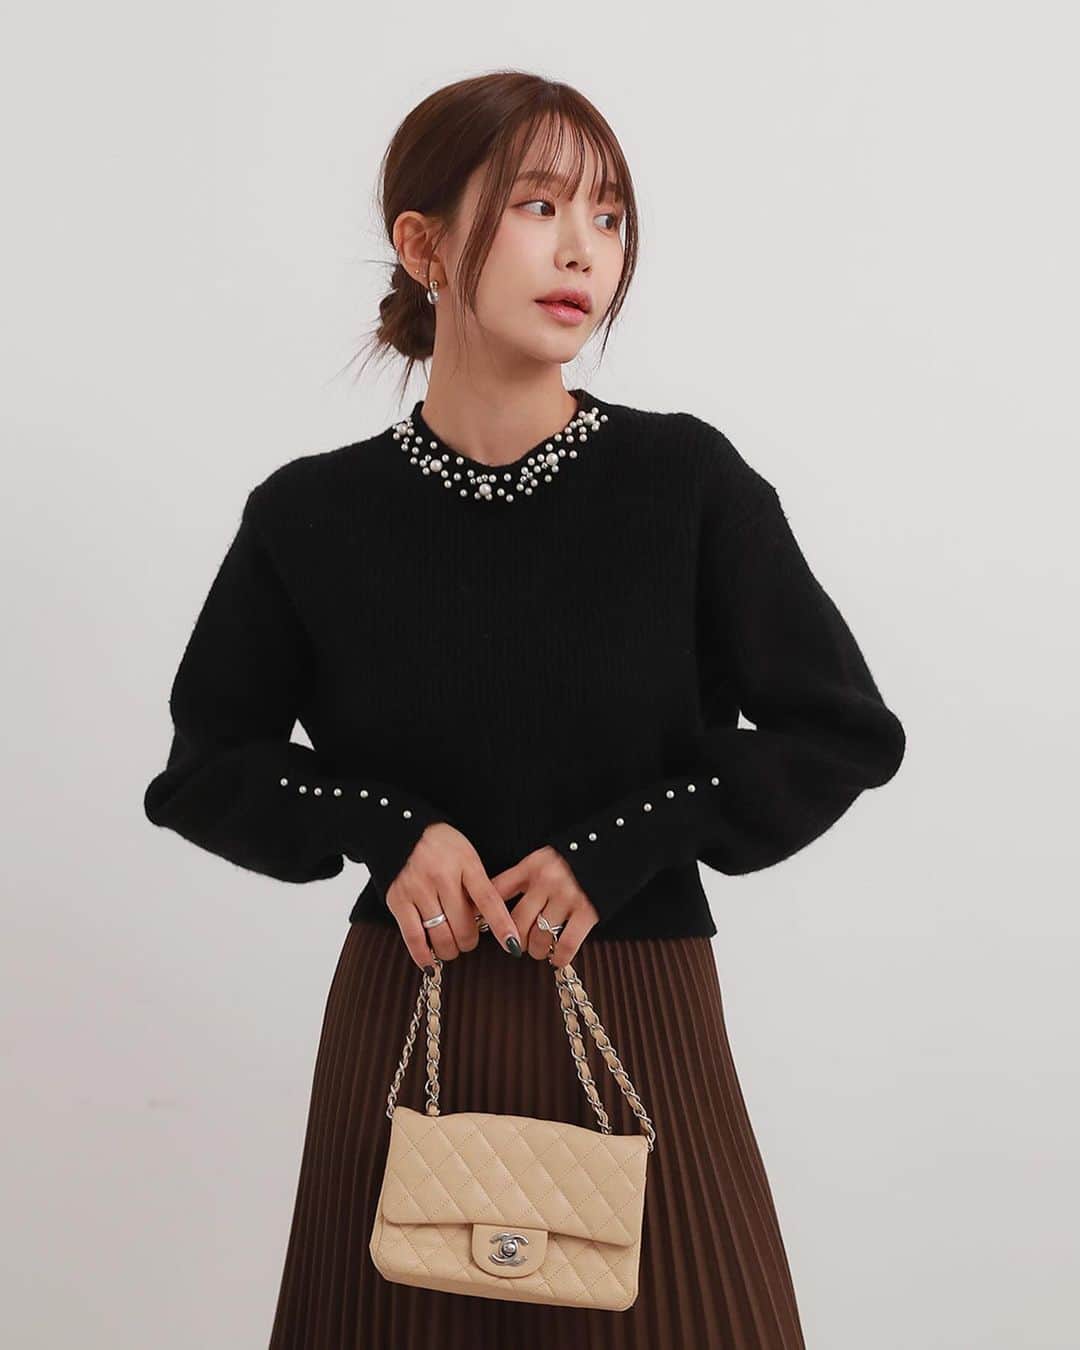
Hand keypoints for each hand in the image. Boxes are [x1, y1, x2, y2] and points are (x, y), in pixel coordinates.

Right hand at [385, 822, 523, 969]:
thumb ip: (477, 886)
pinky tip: (430, 964)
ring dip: (450, 950)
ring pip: (441, 936)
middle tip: (468, 938)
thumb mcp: (467, 856)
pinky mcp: (398, 900)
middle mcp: (442, 877)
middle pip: (464, 927)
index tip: (513, 945)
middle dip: (470, 941)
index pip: (488, 900)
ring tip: (450, 946)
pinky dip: (423, 956)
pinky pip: (413, 937)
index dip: (501, 926)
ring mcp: (418, 889)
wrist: (402, 828)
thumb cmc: (441, 846)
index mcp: (466, 864)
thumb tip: (487, 923)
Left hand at [489, 846, 599, 967]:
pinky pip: (566, 944)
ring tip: (540, 950)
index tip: (487, 926)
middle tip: (519, 944)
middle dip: (515, 940)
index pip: (498, 891)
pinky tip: (558, 957)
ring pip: (540, 938)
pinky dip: (560, 957)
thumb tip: (495, 902)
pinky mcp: (588, 911)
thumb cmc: (577, 856)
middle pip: (517, 922)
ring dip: (537, 950)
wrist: (616, 847)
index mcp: (532, 866)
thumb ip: (522, 877)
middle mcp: (547, 881)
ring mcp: (568, 897)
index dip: (486, 912)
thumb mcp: (544, 858)